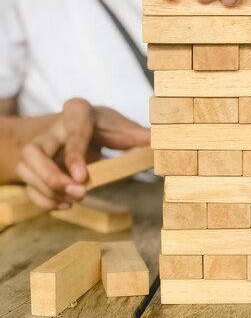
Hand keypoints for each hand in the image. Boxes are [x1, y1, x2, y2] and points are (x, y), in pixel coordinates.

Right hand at [16, 98, 149, 209]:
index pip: (72, 132)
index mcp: (77, 112)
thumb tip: (157, 140)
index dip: (74, 155)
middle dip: (52, 178)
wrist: (74, 128)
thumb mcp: (119, 127)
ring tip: (74, 200)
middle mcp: (52, 129)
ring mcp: (37, 147)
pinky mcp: (31, 166)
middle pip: (36, 152)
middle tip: (78, 194)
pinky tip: (64, 204)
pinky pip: (28, 185)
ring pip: (28, 169)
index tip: (82, 178)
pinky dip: (44, 199)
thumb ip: (136, 135)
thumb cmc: (101, 127)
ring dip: (49, 191)